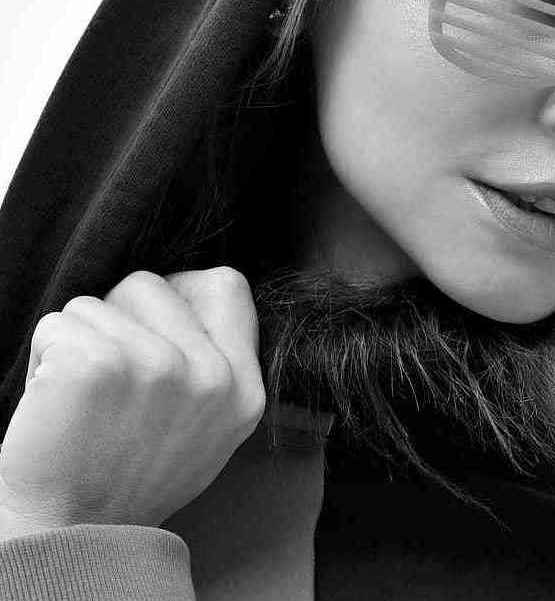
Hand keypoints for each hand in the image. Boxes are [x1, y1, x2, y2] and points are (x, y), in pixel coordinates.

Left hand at [0, 267, 265, 532]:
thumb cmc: (128, 477)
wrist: (66, 536)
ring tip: (82, 395)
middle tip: (109, 375)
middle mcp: (209, 375)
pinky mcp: (96, 364)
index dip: (182, 293)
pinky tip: (54, 398)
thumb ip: (216, 362)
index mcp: (243, 390)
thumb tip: (191, 294)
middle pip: (151, 286)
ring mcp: (156, 366)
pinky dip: (44, 353)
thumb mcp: (210, 428)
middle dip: (119, 316)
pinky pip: (57, 323)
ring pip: (97, 302)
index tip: (153, 326)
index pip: (227, 285)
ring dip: (80, 338)